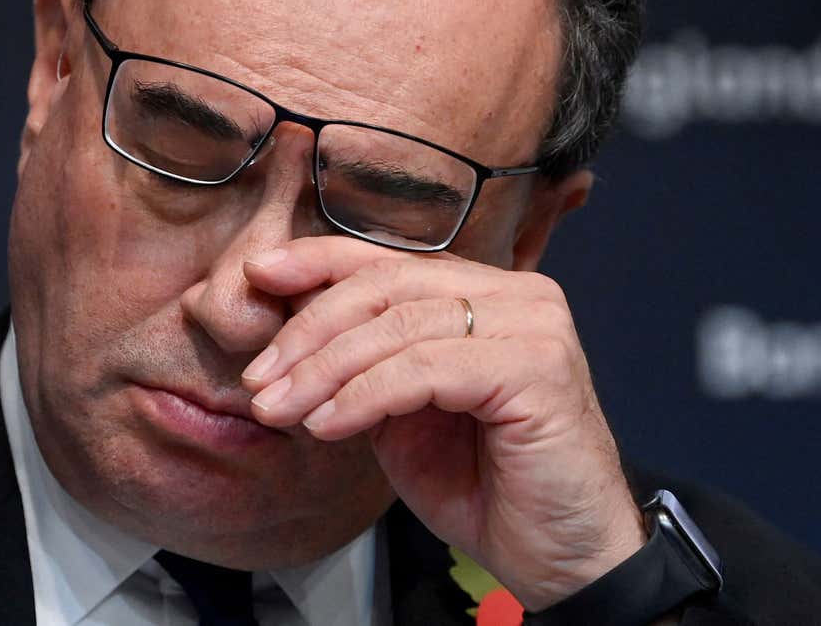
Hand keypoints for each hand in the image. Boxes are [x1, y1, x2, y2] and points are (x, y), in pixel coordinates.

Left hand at [240, 236, 644, 610]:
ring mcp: (533, 326)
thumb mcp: (403, 415)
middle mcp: (519, 295)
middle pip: (385, 286)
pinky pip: (423, 369)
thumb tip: (288, 333)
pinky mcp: (537, 368)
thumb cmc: (488, 487)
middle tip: (258, 378)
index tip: (258, 275)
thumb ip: (363, 365)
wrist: (562, 559)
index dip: (318, 262)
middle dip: (307, 331)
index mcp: (488, 293)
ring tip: (279, 408)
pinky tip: (327, 424)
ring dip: (324, 370)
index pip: (389, 261)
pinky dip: (363, 395)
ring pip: (398, 326)